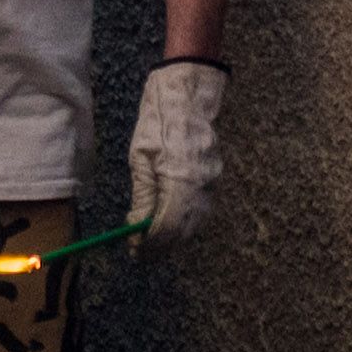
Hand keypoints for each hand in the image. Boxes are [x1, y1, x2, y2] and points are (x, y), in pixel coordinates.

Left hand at [127, 60, 226, 246]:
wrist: (188, 99)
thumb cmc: (159, 124)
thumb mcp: (140, 159)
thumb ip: (143, 196)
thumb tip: (136, 227)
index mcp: (180, 180)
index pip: (166, 227)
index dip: (150, 244)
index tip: (135, 251)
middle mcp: (202, 187)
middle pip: (183, 232)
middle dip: (161, 246)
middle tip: (140, 251)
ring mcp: (213, 185)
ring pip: (195, 225)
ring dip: (173, 237)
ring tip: (149, 239)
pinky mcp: (216, 181)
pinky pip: (202, 212)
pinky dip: (184, 222)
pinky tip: (168, 222)